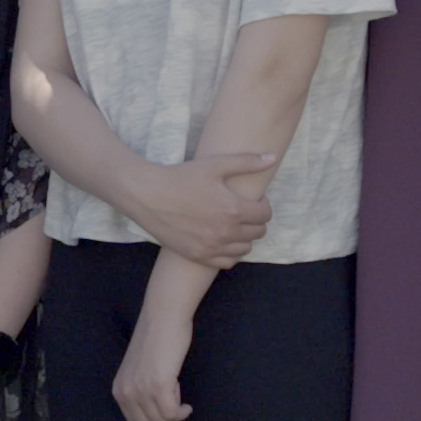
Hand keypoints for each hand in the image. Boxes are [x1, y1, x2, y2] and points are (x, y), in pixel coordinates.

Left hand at [111, 310, 194, 420]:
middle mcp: (126, 393)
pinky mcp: (159, 385)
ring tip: (175, 390)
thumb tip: (154, 418)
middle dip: (166, 418)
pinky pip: (173, 413)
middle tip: (172, 396)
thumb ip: (138, 392)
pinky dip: (182, 412)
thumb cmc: (156, 341)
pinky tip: (186, 403)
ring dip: (175, 412)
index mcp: (119, 391)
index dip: (156, 418)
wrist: (163, 317)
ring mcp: (141, 390)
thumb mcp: (137, 371)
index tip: (165, 403)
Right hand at [118, 153, 277, 267]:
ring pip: (245, 249)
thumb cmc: (180, 177)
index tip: (253, 199)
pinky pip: (227, 262)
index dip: (263, 204)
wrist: (148, 195)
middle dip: (255, 220)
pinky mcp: (199, 256)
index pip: (266, 214)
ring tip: (232, 224)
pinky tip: (222, 239)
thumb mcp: (214, 165)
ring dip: (244, 237)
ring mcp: (212, 247)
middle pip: (258, 232)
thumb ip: (247, 162)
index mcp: (233, 209)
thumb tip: (272, 158)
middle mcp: (226, 232)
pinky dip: (230, 253)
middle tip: (243, 210)